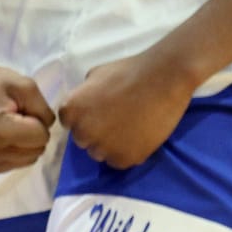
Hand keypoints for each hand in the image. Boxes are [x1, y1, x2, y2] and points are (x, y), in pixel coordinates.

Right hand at [0, 61, 56, 176]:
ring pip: (24, 162)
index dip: (38, 120)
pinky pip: (10, 166)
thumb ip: (43, 108)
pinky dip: (11, 152)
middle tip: (15, 116)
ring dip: (22, 144)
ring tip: (6, 125)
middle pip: (34, 153)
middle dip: (32, 134)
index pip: (40, 137)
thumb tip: (48, 129)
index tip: (22, 108)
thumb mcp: (23, 85)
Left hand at [60, 51, 195, 169]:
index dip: (85, 116)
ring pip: (100, 153)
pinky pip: (119, 160)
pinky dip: (127, 151)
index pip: (69, 123)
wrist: (162, 79)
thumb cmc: (129, 71)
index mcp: (72, 111)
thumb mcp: (96, 74)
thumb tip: (84, 105)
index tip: (100, 109)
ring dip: (110, 144)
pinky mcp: (124, 159)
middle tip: (116, 118)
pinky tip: (138, 134)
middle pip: (83, 140)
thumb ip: (84, 94)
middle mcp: (83, 133)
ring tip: (129, 127)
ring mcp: (103, 149)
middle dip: (96, 131)